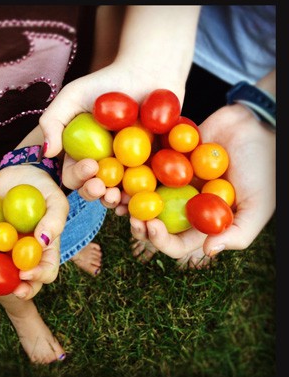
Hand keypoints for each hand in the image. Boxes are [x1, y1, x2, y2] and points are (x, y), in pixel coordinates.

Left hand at [0, 164, 68, 299]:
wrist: (16, 174)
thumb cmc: (41, 186)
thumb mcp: (54, 198)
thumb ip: (54, 219)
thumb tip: (44, 242)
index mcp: (45, 248)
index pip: (47, 271)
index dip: (38, 277)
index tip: (25, 273)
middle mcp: (26, 254)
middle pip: (24, 282)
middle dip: (16, 289)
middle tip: (7, 288)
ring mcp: (6, 250)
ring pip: (0, 275)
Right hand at [39, 63, 182, 207]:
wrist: (148, 73)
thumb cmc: (107, 82)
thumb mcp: (72, 96)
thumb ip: (53, 121)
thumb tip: (46, 153)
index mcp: (82, 153)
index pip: (74, 173)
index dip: (79, 175)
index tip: (90, 166)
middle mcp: (102, 164)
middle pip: (94, 188)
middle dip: (95, 193)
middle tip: (103, 189)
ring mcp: (126, 169)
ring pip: (117, 193)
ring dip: (115, 201)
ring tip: (118, 198)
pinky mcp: (149, 168)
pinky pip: (143, 188)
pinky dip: (139, 198)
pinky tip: (137, 202)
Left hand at [130, 104, 275, 263]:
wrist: (255, 124)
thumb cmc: (263, 166)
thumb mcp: (259, 204)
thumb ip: (238, 232)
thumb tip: (208, 252)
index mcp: (202, 222)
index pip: (177, 243)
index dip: (160, 241)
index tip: (150, 227)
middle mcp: (184, 206)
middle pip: (153, 223)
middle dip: (137, 222)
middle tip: (126, 212)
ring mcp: (172, 183)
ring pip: (144, 198)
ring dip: (127, 199)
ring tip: (114, 195)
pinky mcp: (165, 159)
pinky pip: (144, 169)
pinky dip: (130, 172)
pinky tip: (118, 171)